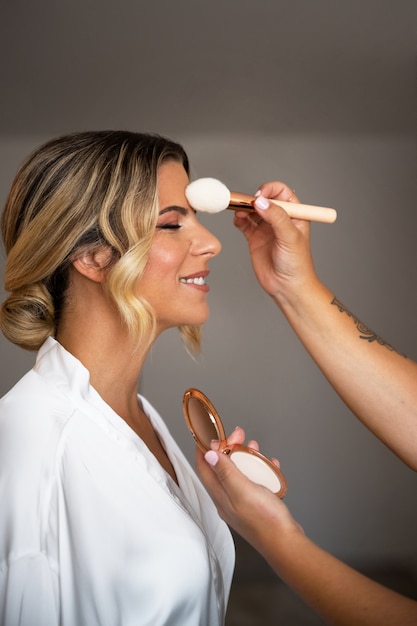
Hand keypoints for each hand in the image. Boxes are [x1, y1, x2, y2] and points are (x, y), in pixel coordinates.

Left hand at [196, 440, 301, 550]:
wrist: (285, 543)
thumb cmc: (265, 520)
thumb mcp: (243, 490)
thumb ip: (225, 472)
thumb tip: (208, 455)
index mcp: (220, 495)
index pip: (204, 467)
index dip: (206, 447)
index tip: (214, 434)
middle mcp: (227, 499)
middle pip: (222, 467)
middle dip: (229, 448)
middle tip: (239, 436)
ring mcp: (241, 502)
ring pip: (239, 473)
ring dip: (245, 457)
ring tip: (254, 448)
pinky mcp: (255, 505)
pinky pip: (254, 481)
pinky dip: (259, 470)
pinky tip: (269, 466)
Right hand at [233, 181, 316, 302]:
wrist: (286, 287)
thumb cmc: (297, 264)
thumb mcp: (289, 237)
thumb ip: (276, 217)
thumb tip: (261, 202)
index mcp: (294, 214)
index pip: (281, 192)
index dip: (270, 190)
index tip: (260, 197)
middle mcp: (279, 219)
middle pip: (264, 198)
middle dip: (254, 198)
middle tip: (247, 204)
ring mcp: (266, 228)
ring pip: (252, 210)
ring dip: (244, 208)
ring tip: (239, 211)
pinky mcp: (255, 238)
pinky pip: (244, 223)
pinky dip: (239, 219)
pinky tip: (238, 220)